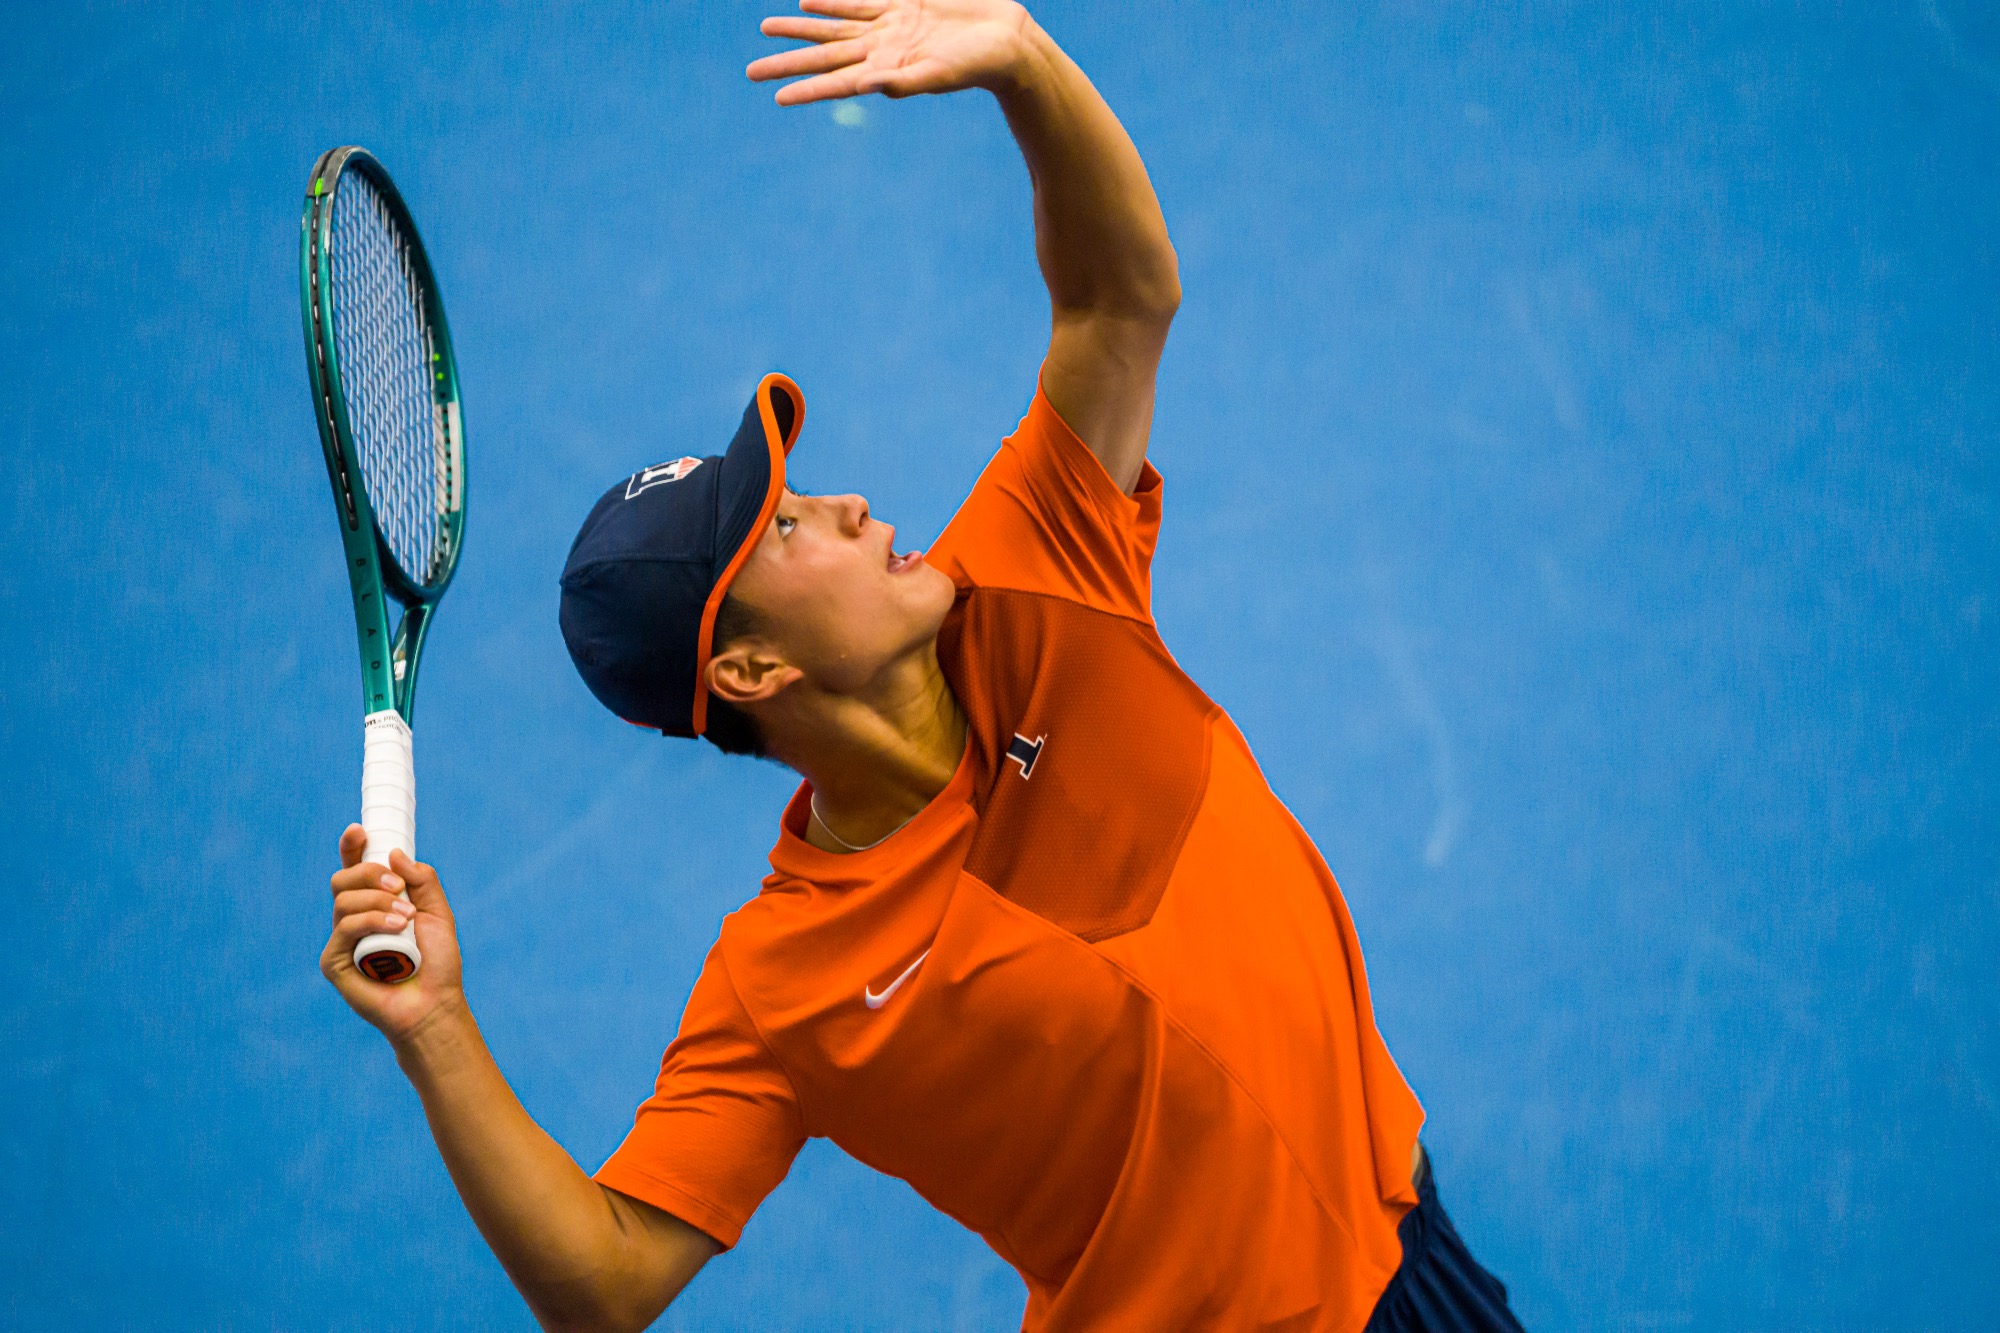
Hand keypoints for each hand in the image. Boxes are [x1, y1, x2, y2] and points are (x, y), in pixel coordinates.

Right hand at [321, 824, 465, 1045]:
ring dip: (379, 901)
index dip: (351, 847)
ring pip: (344, 900)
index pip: (355, 868)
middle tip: (398, 885)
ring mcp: (342, 940)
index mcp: (375, 903)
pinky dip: (371, 921)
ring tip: (407, 918)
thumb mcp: (438, 912)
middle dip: (369, 872)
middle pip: (342, 878)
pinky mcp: (334, 961)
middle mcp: (354, 918)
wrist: (435, 1003)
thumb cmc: (437, 962)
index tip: (359, 831)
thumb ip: (422, 880)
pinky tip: (396, 928)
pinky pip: (344, 927)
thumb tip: (394, 853)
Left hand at [748, 0, 1036, 104]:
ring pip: (834, 27)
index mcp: (886, 70)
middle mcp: (882, 51)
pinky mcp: (904, 6)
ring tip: (766, 26)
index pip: (835, 81)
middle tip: (750, 71)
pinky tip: (808, 0)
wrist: (1010, 42)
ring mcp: (890, 28)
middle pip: (823, 55)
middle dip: (788, 59)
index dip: (804, 86)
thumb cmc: (980, 65)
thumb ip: (905, 80)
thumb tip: (868, 86)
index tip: (774, 96)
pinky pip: (858, 1)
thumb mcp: (942, 73)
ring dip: (801, 27)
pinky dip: (832, 2)